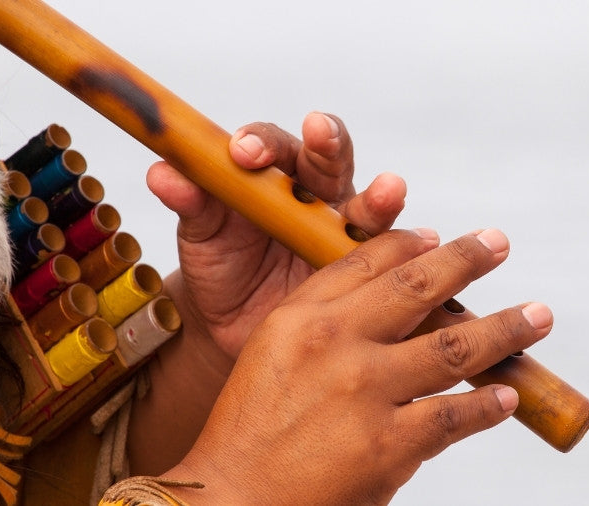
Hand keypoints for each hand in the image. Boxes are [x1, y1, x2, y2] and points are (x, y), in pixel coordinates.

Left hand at [146, 112, 405, 363]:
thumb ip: (191, 202)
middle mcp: (315, 195)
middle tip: (320, 134)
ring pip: (368, 206)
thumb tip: (163, 171)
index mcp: (272, 176)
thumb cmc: (221, 267)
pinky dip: (409, 255)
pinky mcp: (368, 271)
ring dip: (380, 196)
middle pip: (329, 160)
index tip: (243, 153)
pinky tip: (426, 250)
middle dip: (327, 145)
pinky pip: (391, 260)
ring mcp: (345, 232)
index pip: (273, 145)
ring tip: (390, 192)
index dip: (261, 142)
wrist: (237, 327)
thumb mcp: (201, 235)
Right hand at [162, 228, 552, 504]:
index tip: (440, 236)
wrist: (235, 499)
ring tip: (537, 316)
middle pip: (418, 286)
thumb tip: (388, 302)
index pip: (367, 261)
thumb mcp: (271, 353)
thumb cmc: (251, 428)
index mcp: (301, 316)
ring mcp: (365, 391)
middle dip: (467, 259)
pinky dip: (488, 405)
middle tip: (498, 244)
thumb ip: (323, 320)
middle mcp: (335, 342)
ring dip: (505, 328)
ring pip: (455, 346)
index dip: (411, 243)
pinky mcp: (388, 445)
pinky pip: (455, 416)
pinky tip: (507, 396)